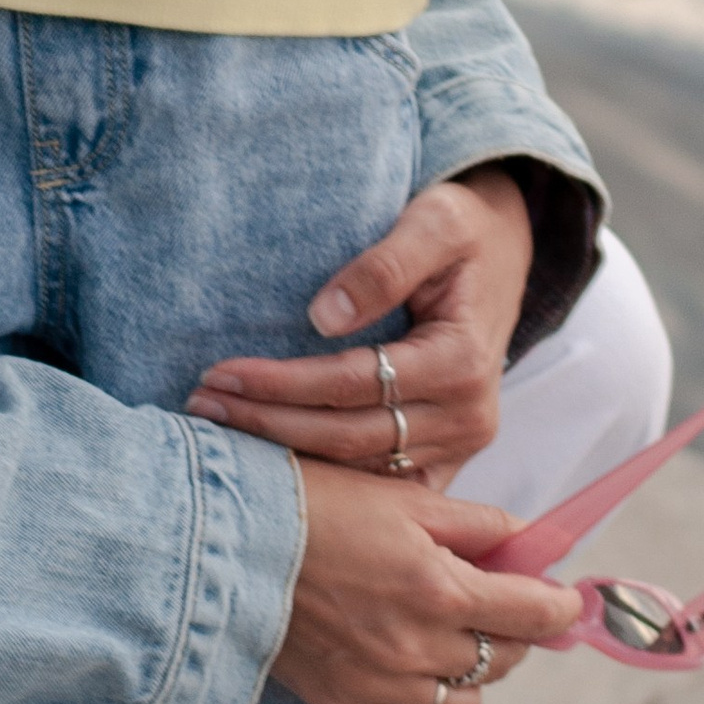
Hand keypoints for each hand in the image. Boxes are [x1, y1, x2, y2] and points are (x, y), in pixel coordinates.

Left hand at [187, 167, 533, 483]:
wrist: (503, 253)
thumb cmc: (464, 229)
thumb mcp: (436, 221)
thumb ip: (384, 264)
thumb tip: (323, 316)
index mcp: (464, 361)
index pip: (354, 384)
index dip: (282, 384)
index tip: (221, 373)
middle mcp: (468, 417)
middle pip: (347, 436)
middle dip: (268, 424)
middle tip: (200, 405)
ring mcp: (460, 445)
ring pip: (357, 467)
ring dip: (286, 452)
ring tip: (218, 428)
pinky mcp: (446, 457)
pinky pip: (378, 481)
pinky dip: (324, 477)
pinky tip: (269, 461)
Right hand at [274, 458, 578, 703]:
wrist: (229, 543)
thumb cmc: (318, 504)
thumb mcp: (405, 499)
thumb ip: (478, 525)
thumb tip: (528, 543)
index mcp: (442, 589)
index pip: (534, 615)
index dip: (561, 607)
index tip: (566, 601)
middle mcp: (419, 646)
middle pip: (503, 660)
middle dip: (513, 631)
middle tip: (498, 604)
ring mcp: (382, 683)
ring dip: (470, 673)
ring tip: (451, 640)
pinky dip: (419, 703)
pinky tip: (405, 666)